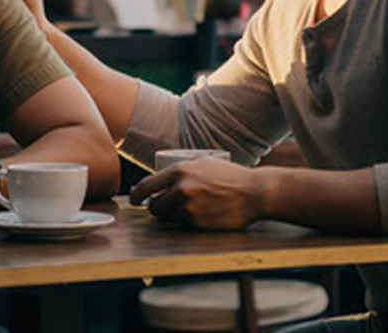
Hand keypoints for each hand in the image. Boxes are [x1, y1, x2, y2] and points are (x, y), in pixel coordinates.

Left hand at [129, 159, 266, 229]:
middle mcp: (181, 189)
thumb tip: (159, 179)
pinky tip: (201, 214)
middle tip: (163, 206)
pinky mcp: (198, 223)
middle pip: (154, 206)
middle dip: (156, 208)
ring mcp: (189, 208)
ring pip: (169, 217)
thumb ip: (181, 170)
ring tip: (187, 208)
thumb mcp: (203, 162)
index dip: (136, 195)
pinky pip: (184, 225)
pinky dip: (188, 221)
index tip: (134, 199)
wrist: (253, 192)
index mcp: (179, 171)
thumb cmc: (229, 176)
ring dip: (173, 215)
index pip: (146, 186)